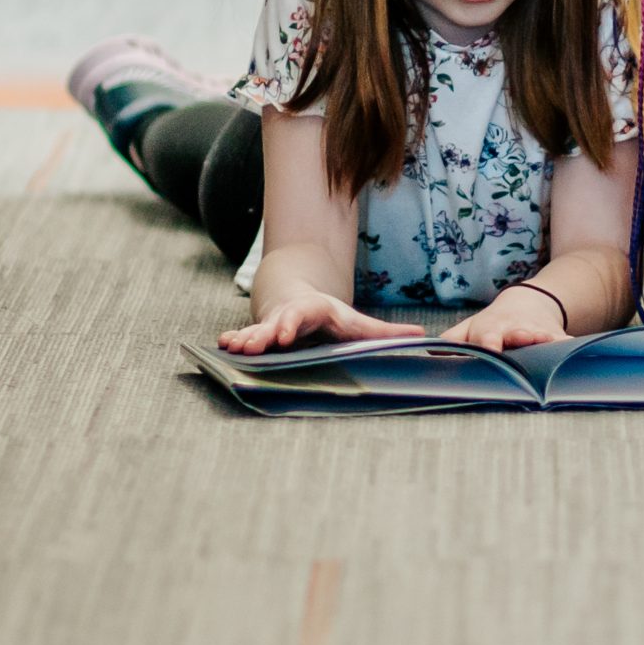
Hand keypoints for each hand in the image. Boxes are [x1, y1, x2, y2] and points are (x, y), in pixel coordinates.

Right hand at [219, 293, 423, 354]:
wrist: (298, 297)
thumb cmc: (330, 317)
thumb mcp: (358, 322)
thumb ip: (385, 331)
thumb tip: (420, 336)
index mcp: (313, 311)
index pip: (302, 315)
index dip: (293, 324)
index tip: (284, 334)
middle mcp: (289, 316)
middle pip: (275, 324)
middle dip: (263, 335)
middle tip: (251, 346)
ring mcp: (271, 324)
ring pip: (257, 331)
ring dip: (245, 339)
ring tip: (232, 347)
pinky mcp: (259, 333)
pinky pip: (245, 336)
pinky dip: (234, 340)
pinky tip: (223, 346)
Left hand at [441, 286, 569, 351]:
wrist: (528, 305)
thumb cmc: (492, 325)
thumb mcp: (469, 329)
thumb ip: (451, 341)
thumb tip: (428, 353)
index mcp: (490, 329)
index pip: (486, 338)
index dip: (487, 345)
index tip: (489, 351)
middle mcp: (514, 330)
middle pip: (517, 334)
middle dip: (520, 336)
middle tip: (522, 338)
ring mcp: (538, 333)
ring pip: (544, 337)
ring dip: (546, 339)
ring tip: (551, 340)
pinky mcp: (558, 338)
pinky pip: (566, 343)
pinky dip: (571, 346)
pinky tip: (577, 349)